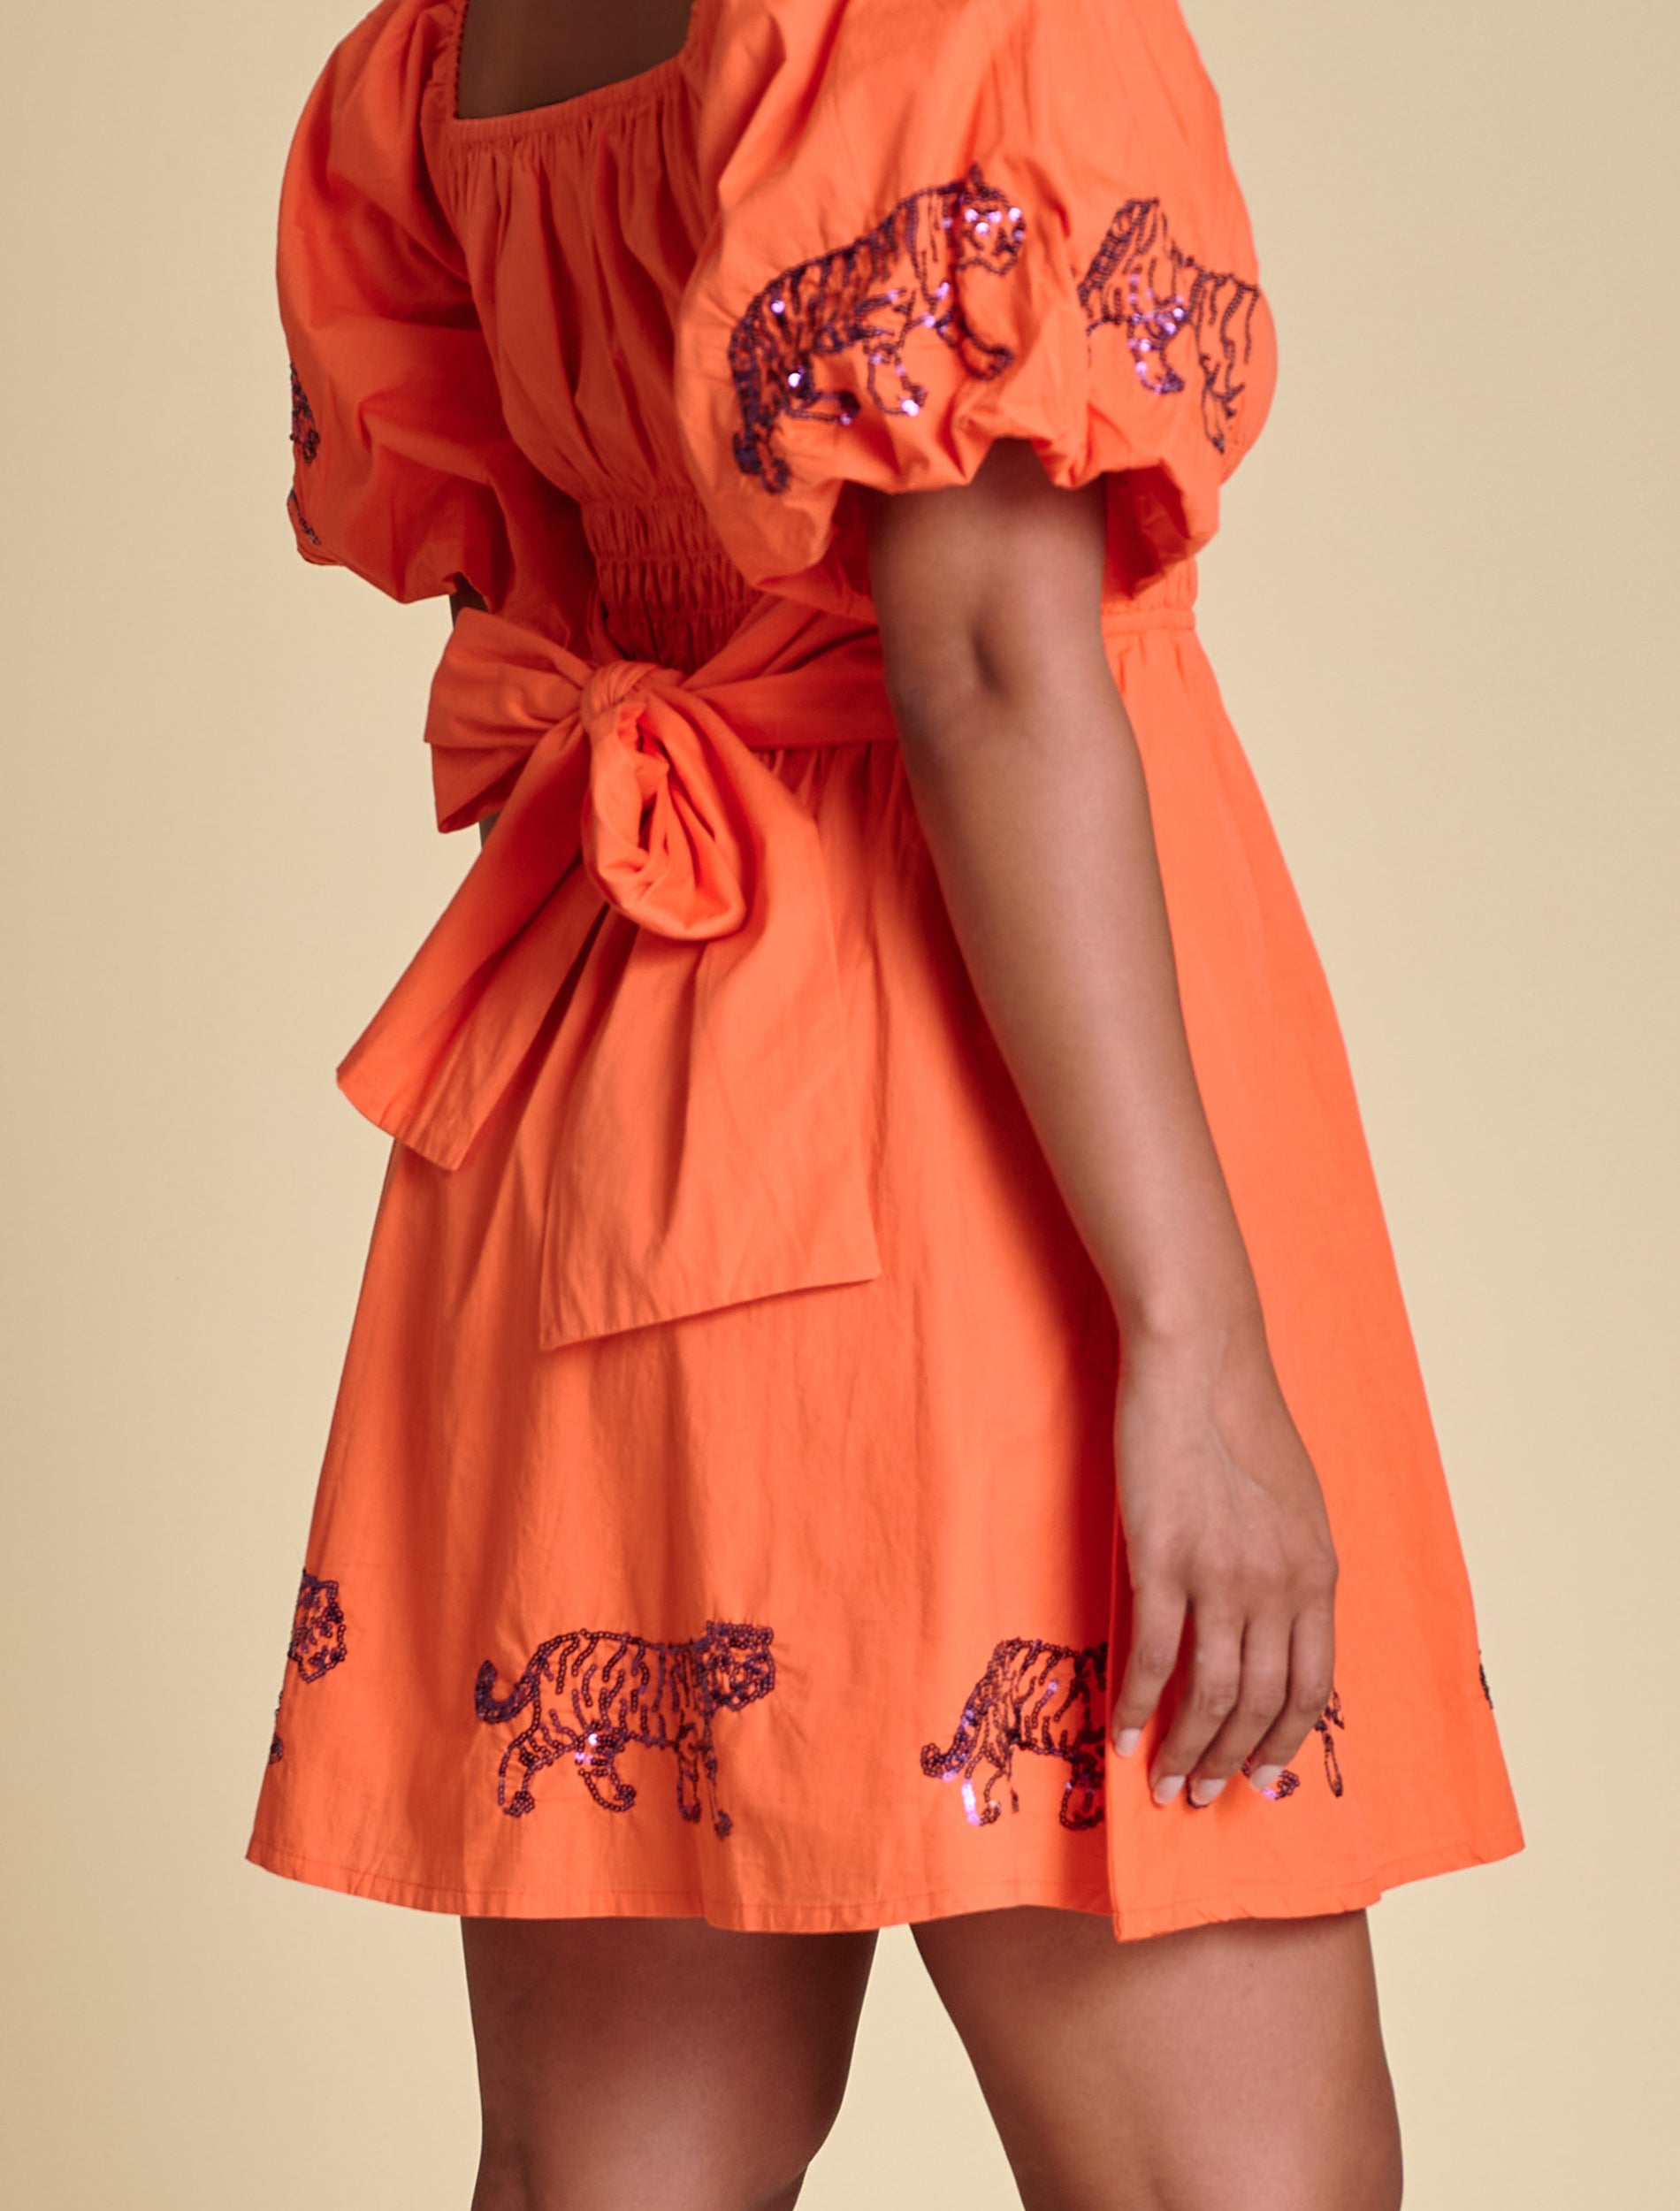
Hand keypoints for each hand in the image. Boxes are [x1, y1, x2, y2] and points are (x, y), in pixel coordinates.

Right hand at [1110, 1310, 1338, 1805]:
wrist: (1199, 1360)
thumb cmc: (1240, 1419)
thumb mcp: (1294, 1501)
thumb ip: (1290, 1565)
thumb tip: (1276, 1623)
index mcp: (1316, 1571)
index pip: (1311, 1685)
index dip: (1284, 1740)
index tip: (1260, 1778)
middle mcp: (1278, 1584)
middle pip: (1261, 1703)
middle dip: (1231, 1761)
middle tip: (1200, 1795)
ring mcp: (1222, 1575)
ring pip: (1211, 1694)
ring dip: (1187, 1750)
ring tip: (1164, 1784)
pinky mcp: (1163, 1560)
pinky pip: (1155, 1657)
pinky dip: (1140, 1708)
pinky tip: (1125, 1737)